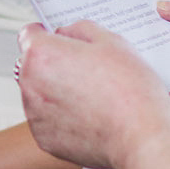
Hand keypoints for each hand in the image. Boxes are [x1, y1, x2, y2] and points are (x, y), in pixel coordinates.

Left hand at [16, 20, 169, 168]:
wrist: (140, 138)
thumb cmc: (129, 90)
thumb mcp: (112, 42)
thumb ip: (81, 29)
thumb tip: (66, 34)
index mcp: (41, 55)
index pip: (29, 35)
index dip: (46, 34)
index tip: (58, 39)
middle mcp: (29, 84)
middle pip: (34, 66)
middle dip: (54, 64)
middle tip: (86, 69)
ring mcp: (34, 114)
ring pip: (40, 94)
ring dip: (57, 91)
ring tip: (93, 96)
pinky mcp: (44, 139)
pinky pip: (48, 121)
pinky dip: (63, 118)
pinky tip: (90, 117)